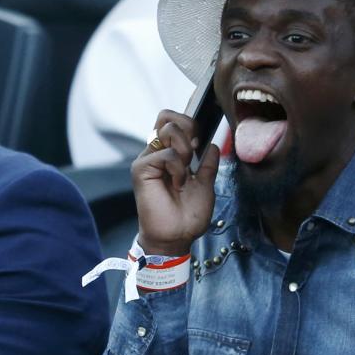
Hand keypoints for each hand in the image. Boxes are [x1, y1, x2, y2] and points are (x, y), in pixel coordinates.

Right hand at [132, 110, 219, 256]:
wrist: (177, 236)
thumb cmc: (188, 215)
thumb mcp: (205, 184)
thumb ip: (208, 163)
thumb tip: (213, 144)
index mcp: (170, 154)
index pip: (173, 120)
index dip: (189, 124)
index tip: (199, 145)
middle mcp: (156, 153)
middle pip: (167, 117)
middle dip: (188, 129)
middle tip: (193, 153)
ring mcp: (148, 159)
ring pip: (168, 130)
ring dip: (184, 150)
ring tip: (185, 173)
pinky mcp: (141, 169)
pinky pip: (165, 153)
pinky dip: (178, 168)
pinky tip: (178, 184)